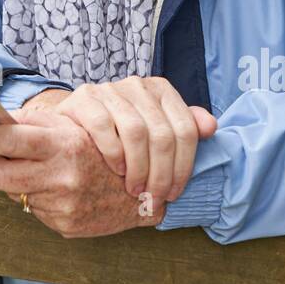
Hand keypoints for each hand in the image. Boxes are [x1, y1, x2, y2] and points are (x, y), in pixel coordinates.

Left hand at [0, 106, 159, 237]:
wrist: (144, 191)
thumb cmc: (106, 150)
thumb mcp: (76, 125)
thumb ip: (37, 121)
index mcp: (64, 145)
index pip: (8, 141)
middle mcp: (61, 177)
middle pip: (0, 175)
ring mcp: (62, 205)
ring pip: (15, 193)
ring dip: (18, 180)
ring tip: (41, 169)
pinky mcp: (65, 226)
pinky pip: (34, 210)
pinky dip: (37, 198)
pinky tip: (57, 189)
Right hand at [33, 76, 217, 201]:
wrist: (73, 122)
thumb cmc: (119, 132)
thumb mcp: (154, 129)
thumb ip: (184, 128)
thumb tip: (211, 127)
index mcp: (162, 90)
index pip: (186, 130)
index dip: (184, 167)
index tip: (174, 194)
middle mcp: (138, 85)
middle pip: (162, 134)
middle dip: (161, 174)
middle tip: (154, 198)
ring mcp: (110, 89)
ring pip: (136, 131)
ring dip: (139, 168)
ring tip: (134, 190)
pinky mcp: (85, 98)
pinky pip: (104, 127)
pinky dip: (114, 153)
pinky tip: (117, 170)